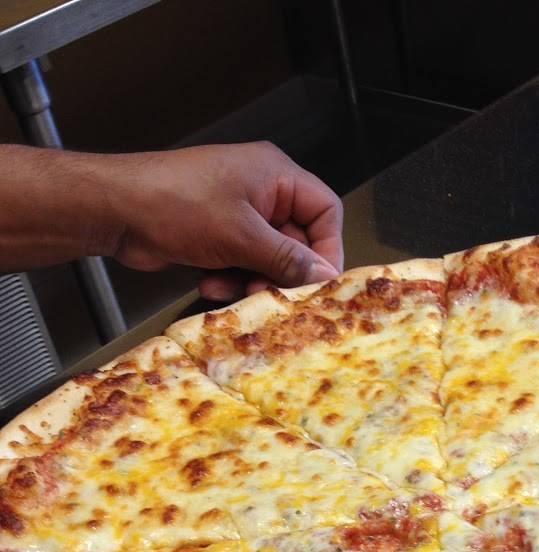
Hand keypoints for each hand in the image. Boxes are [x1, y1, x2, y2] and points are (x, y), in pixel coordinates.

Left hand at [109, 142, 343, 300]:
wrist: (116, 210)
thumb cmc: (174, 204)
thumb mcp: (241, 236)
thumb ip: (288, 259)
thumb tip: (324, 275)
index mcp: (274, 175)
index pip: (324, 211)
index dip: (327, 248)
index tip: (320, 282)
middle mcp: (261, 192)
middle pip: (296, 242)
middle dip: (282, 273)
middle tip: (272, 294)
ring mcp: (237, 215)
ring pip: (268, 260)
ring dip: (253, 280)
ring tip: (232, 287)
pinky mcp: (217, 236)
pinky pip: (241, 265)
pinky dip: (230, 279)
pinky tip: (209, 282)